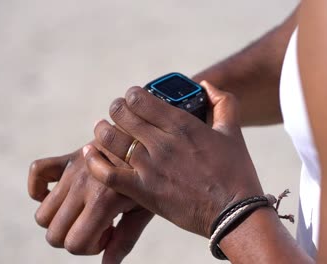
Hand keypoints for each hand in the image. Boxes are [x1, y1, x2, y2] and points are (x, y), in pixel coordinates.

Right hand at [28, 145, 153, 262]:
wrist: (146, 141)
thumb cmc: (148, 178)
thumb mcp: (143, 210)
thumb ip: (125, 239)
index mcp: (103, 201)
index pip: (74, 244)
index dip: (91, 247)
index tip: (109, 232)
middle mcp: (82, 186)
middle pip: (54, 234)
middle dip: (75, 239)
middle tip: (99, 225)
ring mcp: (72, 171)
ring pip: (42, 214)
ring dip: (60, 221)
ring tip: (86, 210)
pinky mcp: (68, 158)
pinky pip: (36, 171)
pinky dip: (39, 188)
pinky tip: (60, 195)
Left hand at [84, 81, 262, 236]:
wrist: (234, 214)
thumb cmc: (236, 173)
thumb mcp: (232, 132)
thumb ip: (223, 103)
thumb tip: (207, 84)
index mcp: (181, 124)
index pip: (140, 98)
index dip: (131, 95)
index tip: (132, 99)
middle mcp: (161, 142)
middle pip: (122, 114)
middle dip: (116, 110)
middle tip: (117, 113)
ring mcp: (149, 167)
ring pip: (110, 139)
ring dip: (102, 130)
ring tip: (102, 129)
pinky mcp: (142, 191)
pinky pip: (107, 173)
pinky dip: (94, 161)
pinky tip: (90, 153)